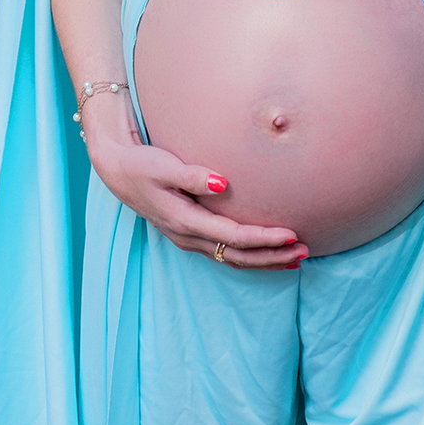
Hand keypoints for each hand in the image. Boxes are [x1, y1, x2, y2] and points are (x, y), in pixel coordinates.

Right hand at [84, 101, 306, 268]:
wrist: (118, 170)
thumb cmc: (143, 164)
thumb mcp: (165, 166)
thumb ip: (194, 176)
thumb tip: (224, 184)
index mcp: (186, 222)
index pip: (233, 237)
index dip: (264, 239)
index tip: (291, 234)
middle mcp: (189, 237)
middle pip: (238, 256)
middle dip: (273, 256)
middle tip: (305, 251)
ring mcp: (190, 239)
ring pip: (233, 259)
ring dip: (265, 260)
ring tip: (296, 258)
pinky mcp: (191, 233)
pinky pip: (226, 252)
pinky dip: (250, 255)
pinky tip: (268, 252)